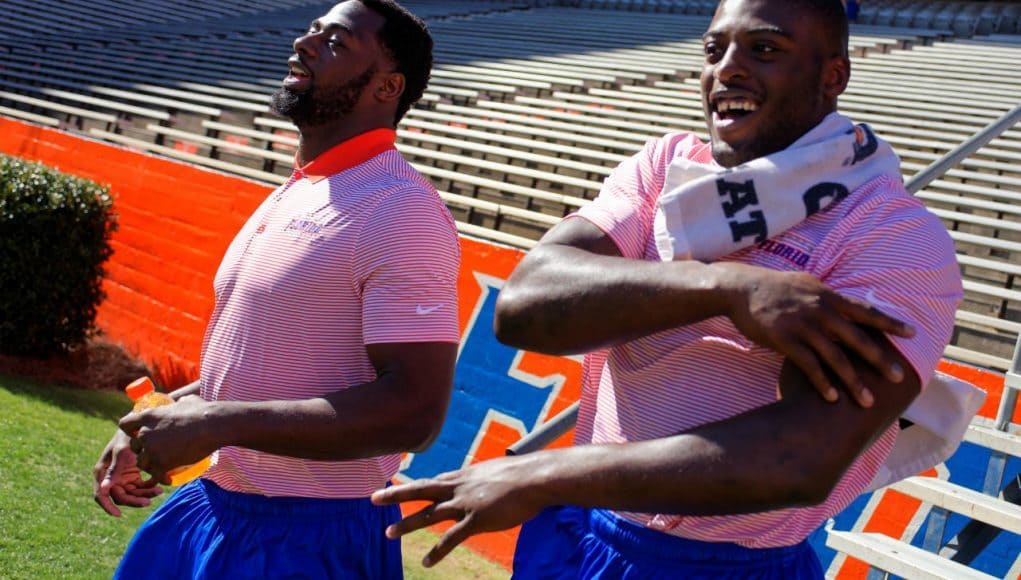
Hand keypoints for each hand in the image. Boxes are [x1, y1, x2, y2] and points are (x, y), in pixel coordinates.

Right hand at [93, 429, 162, 516]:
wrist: (140, 426)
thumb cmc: (127, 436)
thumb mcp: (121, 452)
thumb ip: (114, 470)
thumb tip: (103, 489)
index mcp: (102, 472)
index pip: (101, 495)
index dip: (107, 507)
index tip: (118, 514)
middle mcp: (110, 477)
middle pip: (120, 497)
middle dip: (134, 500)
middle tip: (148, 501)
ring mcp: (122, 477)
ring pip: (132, 494)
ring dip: (144, 495)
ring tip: (159, 491)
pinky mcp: (132, 476)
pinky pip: (140, 488)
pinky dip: (149, 488)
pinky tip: (160, 485)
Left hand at [118, 395, 217, 484]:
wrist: (212, 426)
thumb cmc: (202, 411)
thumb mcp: (186, 401)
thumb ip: (179, 402)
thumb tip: (182, 401)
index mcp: (148, 416)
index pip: (125, 425)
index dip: (131, 431)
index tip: (139, 434)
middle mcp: (146, 433)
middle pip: (133, 447)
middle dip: (142, 450)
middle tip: (155, 452)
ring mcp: (153, 450)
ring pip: (142, 463)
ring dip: (149, 466)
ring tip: (160, 467)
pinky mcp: (162, 464)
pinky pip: (155, 476)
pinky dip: (161, 478)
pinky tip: (167, 478)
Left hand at [371, 456, 546, 566]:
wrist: (534, 479)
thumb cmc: (523, 475)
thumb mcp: (497, 473)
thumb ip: (484, 480)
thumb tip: (486, 484)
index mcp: (463, 476)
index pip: (432, 482)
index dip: (413, 485)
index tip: (396, 488)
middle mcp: (458, 487)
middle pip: (420, 490)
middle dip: (396, 495)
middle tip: (374, 498)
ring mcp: (465, 503)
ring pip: (428, 514)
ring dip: (407, 524)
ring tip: (388, 533)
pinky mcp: (476, 519)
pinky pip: (451, 539)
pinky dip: (438, 552)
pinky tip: (427, 562)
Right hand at [717, 263, 914, 406]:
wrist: (741, 289)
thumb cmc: (774, 288)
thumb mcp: (806, 285)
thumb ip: (827, 297)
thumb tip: (846, 304)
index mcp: (828, 297)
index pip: (865, 311)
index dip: (890, 323)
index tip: (913, 334)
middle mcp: (820, 310)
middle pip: (857, 338)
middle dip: (880, 360)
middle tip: (899, 378)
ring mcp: (802, 325)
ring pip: (835, 357)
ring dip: (853, 381)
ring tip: (867, 401)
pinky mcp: (784, 339)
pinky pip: (808, 365)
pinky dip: (822, 383)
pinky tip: (832, 397)